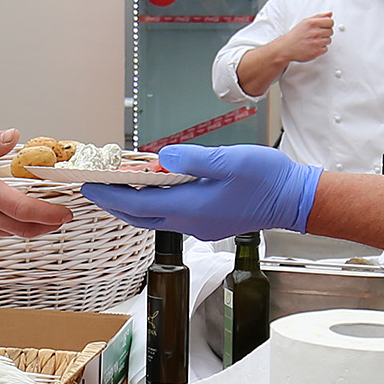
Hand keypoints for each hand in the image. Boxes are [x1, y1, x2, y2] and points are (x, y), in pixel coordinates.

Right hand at [0, 130, 74, 245]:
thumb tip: (13, 137)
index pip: (23, 208)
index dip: (49, 213)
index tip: (64, 211)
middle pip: (22, 228)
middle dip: (46, 224)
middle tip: (60, 215)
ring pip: (7, 232)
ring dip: (25, 225)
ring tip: (35, 212)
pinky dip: (0, 225)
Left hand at [80, 142, 318, 242]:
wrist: (293, 200)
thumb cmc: (266, 179)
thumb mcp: (229, 160)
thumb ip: (193, 159)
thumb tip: (163, 158)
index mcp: (191, 207)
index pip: (138, 204)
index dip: (110, 195)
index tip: (90, 186)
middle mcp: (191, 222)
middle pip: (140, 217)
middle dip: (115, 204)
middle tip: (95, 190)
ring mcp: (200, 225)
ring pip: (155, 218)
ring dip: (133, 205)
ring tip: (118, 189)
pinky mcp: (209, 222)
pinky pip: (172, 215)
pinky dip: (155, 204)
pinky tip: (155, 190)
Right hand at [280, 14, 334, 66]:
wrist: (287, 47)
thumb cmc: (296, 35)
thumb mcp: (306, 21)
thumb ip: (319, 16)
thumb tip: (330, 14)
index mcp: (312, 23)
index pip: (331, 22)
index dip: (328, 24)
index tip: (325, 26)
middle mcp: (315, 33)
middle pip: (331, 31)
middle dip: (325, 32)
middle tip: (317, 34)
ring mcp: (316, 43)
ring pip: (329, 40)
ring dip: (323, 41)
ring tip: (314, 40)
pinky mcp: (316, 52)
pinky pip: (326, 49)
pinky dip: (321, 48)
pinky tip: (314, 46)